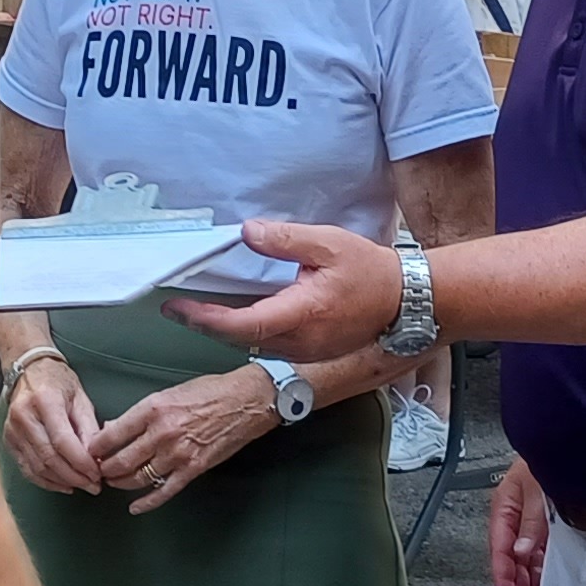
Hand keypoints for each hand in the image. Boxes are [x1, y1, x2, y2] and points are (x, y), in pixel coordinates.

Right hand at [0, 357, 105, 496]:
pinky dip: (46, 481)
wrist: (29, 370)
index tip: (98, 474)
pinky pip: (27, 468)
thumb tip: (96, 459)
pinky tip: (63, 484)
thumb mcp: (81, 399)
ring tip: (82, 485)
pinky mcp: (8, 441)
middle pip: (49, 457)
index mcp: (45, 400)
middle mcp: (24, 416)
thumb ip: (88, 429)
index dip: (81, 462)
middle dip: (74, 476)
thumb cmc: (58, 382)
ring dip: (62, 481)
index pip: (62, 440)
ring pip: (38, 467)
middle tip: (94, 486)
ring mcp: (12, 430)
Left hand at [86, 367, 275, 513]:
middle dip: (105, 469)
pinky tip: (136, 507)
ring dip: (121, 483)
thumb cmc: (210, 391)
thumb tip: (115, 427)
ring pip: (137, 478)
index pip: (112, 434)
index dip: (96, 447)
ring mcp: (177, 454)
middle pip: (121, 460)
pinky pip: (164, 491)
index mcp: (153, 409)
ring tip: (114, 482)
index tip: (90, 451)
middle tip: (98, 470)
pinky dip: (147, 503)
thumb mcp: (169, 393)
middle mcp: (162, 433)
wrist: (245, 401)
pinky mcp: (193, 469)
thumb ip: (141, 413)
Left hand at [166, 220, 400, 360]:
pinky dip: (247, 331)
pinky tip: (236, 314)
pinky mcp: (311, 352)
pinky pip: (269, 344)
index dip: (205, 318)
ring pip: (252, 344)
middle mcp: (300, 341)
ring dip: (225, 328)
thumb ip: (284, 239)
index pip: (241, 325)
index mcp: (302, 314)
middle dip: (205, 323)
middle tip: (177, 306)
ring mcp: (306, 351)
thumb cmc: (372, 272)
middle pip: (239, 338)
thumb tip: (247, 233)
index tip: (178, 307)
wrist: (407, 302)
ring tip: (199, 308)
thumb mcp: (328, 243)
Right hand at [489, 457, 550, 585]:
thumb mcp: (537, 488)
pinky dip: (540, 571)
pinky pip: (540, 553)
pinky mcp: (547, 524)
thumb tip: (521, 550)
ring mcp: (531, 522)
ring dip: (526, 583)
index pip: (499, 548)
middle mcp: (516, 516)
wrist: (567, 442)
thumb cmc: (546, 456)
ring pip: (525, 559)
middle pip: (510, 559)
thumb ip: (531, 521)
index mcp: (504, 506)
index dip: (502, 576)